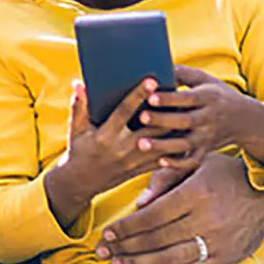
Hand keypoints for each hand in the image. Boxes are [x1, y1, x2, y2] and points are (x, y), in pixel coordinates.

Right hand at [45, 79, 200, 228]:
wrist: (82, 182)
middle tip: (179, 92)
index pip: (125, 111)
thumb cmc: (79, 150)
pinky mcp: (142, 169)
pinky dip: (176, 147)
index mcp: (106, 136)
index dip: (138, 95)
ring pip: (162, 143)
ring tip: (187, 109)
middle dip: (165, 111)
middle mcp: (123, 149)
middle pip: (151, 128)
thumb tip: (79, 83)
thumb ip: (79, 106)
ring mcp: (135, 161)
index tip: (151, 80)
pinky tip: (186, 132)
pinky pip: (164, 159)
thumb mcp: (75, 128)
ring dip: (175, 128)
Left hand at [95, 152, 263, 263]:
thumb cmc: (227, 174)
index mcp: (197, 194)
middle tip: (104, 251)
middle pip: (156, 240)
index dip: (126, 228)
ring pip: (169, 260)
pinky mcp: (223, 259)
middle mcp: (207, 221)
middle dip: (125, 248)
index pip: (152, 216)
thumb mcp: (197, 163)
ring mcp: (216, 243)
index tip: (107, 233)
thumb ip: (165, 178)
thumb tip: (139, 204)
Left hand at [138, 65, 263, 164]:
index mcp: (208, 97)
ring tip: (142, 144)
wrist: (245, 120)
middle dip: (162, 120)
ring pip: (185, 144)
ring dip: (163, 145)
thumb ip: (182, 72)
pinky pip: (192, 161)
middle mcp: (209, 118)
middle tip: (141, 117)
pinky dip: (177, 164)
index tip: (150, 96)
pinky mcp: (205, 151)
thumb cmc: (217, 94)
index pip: (188, 98)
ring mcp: (207, 137)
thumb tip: (159, 63)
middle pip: (185, 121)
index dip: (169, 98)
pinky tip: (160, 162)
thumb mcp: (205, 79)